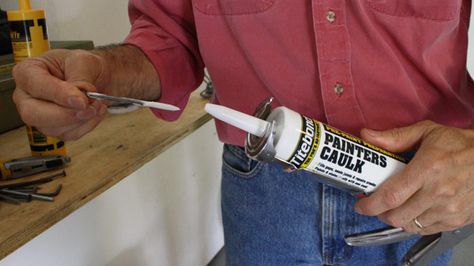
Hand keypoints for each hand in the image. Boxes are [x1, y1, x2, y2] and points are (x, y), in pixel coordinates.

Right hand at [12, 49, 108, 139]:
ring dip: (81, 120)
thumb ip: (79, 79)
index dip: (58, 94)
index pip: (35, 85)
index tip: (80, 100)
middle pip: (33, 113)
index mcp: (27, 71)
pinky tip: (95, 113)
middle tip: (89, 108)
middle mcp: (27, 95)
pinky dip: (86, 126)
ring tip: (97, 105)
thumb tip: (78, 100)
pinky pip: (68, 134)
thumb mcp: (83, 61)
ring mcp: (38, 114)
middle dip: (65, 114)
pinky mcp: (53, 128)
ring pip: (52, 128)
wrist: (97, 76)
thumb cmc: (83, 65)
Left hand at [355, 120, 473, 234]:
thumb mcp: (426, 132)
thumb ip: (394, 137)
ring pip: (410, 226)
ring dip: (396, 219)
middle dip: (380, 213)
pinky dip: (414, 224)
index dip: (370, 205)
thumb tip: (367, 136)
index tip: (360, 205)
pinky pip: (426, 230)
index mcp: (428, 169)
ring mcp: (449, 209)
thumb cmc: (459, 145)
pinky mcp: (457, 219)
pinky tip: (412, 211)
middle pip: (397, 216)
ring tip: (394, 207)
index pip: (391, 196)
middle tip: (376, 205)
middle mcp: (439, 192)